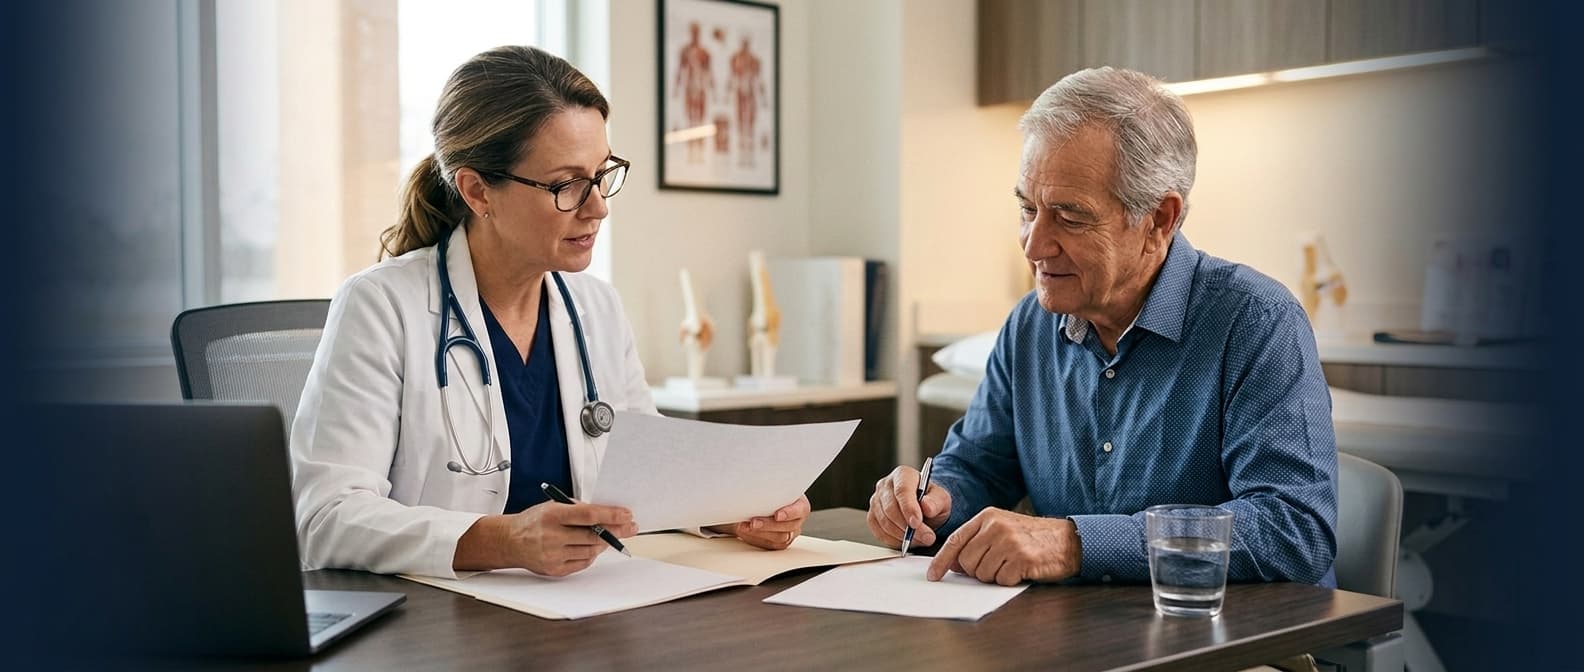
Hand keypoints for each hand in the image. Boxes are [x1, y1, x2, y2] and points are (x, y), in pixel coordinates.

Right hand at [456, 501, 637, 576]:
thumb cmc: (535, 521)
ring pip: (591, 551)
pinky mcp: (554, 570)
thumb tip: (608, 515)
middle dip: (616, 531)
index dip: (611, 515)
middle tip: (630, 527)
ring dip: (603, 543)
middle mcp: (552, 536)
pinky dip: (590, 555)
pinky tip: (590, 547)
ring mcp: (553, 555)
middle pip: (593, 535)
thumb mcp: (553, 506)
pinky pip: (583, 563)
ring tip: (607, 536)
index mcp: (552, 515)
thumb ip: (578, 510)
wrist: (510, 541)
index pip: (589, 515)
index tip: (627, 515)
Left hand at [728, 495, 809, 549]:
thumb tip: (753, 484)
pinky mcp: (778, 542)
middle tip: (753, 522)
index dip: (790, 513)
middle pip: (788, 527)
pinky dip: (754, 537)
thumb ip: (768, 489)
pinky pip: (769, 544)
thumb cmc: (767, 493)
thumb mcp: (770, 488)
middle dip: (768, 525)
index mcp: (800, 504)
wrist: (758, 504)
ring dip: (759, 532)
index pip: (800, 509)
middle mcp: (797, 520)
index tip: (777, 515)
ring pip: (779, 538)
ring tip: (744, 526)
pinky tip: (745, 531)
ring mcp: (789, 533)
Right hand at [867, 465, 950, 548]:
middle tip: (927, 537)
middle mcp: (885, 485)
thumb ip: (936, 502)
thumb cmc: (932, 501)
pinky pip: (879, 532)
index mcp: (903, 475)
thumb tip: (927, 507)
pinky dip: (894, 540)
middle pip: (891, 508)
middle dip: (908, 527)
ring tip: (921, 539)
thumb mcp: (942, 499)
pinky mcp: (872, 517)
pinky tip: (907, 540)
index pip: (902, 490)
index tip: (917, 523)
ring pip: (884, 522)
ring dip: (903, 536)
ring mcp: (876, 501)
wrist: (925, 509)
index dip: (908, 508)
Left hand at [926, 508, 1080, 584]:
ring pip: (982, 574)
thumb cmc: (1033, 538)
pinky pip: (1001, 580)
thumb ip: (977, 542)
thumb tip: (954, 563)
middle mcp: (996, 526)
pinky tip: (1021, 570)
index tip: (934, 575)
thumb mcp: (1002, 530)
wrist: (1068, 540)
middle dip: (977, 571)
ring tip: (1011, 564)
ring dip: (995, 576)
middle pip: (967, 562)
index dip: (942, 560)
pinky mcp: (1022, 558)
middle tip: (997, 565)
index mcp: (988, 516)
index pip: (956, 541)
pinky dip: (1010, 581)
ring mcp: (1009, 542)